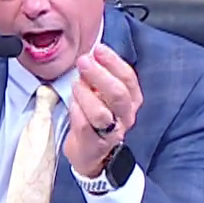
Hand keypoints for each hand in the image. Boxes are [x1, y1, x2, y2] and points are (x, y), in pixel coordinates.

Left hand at [64, 42, 142, 176]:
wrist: (91, 153)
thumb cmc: (95, 117)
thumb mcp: (102, 93)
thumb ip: (98, 76)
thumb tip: (90, 55)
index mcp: (132, 99)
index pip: (128, 78)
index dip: (113, 62)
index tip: (98, 49)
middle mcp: (125, 116)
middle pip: (117, 94)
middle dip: (99, 75)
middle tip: (83, 61)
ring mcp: (111, 132)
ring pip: (100, 112)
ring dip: (84, 94)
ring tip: (75, 85)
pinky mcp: (94, 144)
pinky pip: (84, 125)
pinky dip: (76, 110)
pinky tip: (72, 104)